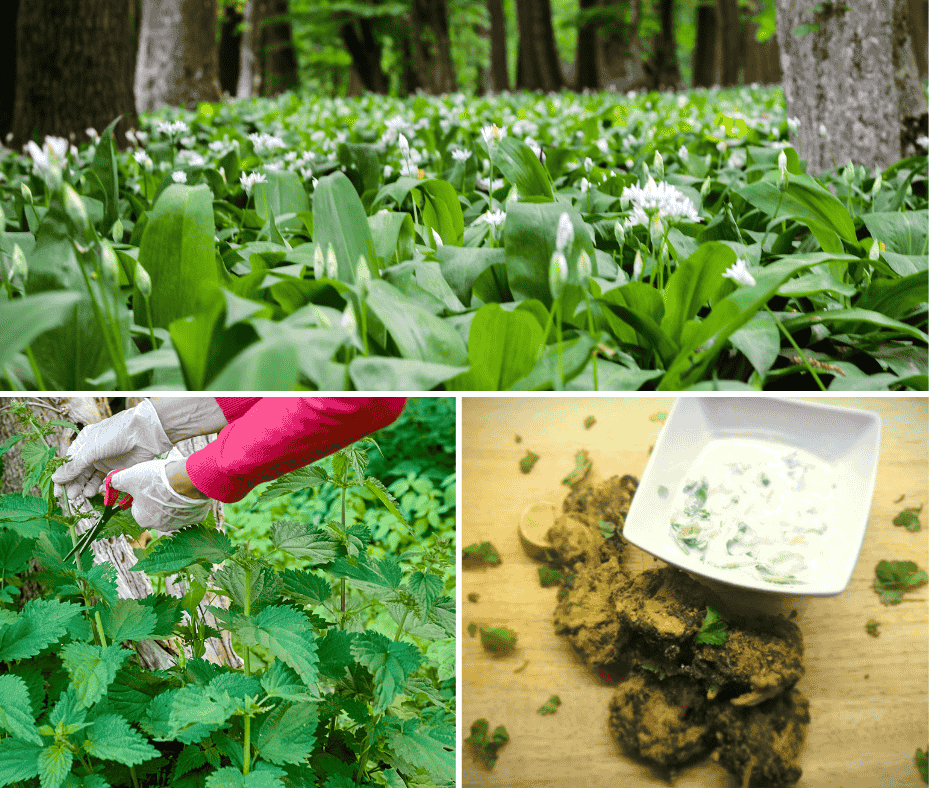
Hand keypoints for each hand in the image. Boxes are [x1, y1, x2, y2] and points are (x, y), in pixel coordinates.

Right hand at [52, 399, 172, 503]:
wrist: (145, 433)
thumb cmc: (116, 434)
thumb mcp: (91, 449)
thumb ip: (75, 466)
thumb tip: (56, 478)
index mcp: (84, 444)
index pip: (68, 464)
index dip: (62, 478)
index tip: (57, 492)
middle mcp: (93, 453)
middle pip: (79, 473)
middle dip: (74, 485)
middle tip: (72, 497)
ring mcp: (106, 462)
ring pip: (91, 478)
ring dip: (86, 487)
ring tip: (85, 494)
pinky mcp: (118, 469)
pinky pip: (106, 482)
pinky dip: (100, 488)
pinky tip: (96, 492)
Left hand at [109, 456, 210, 533]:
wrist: (187, 480)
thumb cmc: (157, 480)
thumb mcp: (130, 477)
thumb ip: (118, 481)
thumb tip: (111, 481)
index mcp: (141, 519)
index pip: (136, 507)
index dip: (141, 493)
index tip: (147, 484)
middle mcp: (160, 526)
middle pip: (155, 510)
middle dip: (157, 499)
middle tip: (162, 483)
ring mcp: (180, 523)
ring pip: (173, 511)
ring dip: (173, 501)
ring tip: (176, 485)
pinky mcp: (195, 518)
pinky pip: (189, 510)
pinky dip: (188, 502)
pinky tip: (188, 492)